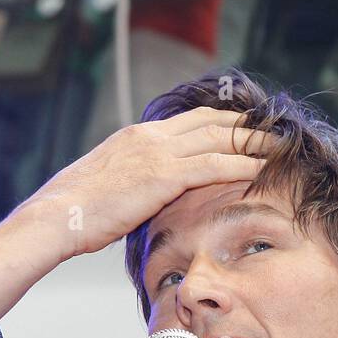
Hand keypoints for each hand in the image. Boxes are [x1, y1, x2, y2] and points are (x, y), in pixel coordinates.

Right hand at [20, 107, 277, 261]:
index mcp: (137, 137)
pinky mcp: (163, 175)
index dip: (221, 121)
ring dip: (253, 142)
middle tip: (273, 130)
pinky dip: (241, 164)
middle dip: (245, 124)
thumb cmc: (77, 213)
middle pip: (210, 121)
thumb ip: (133, 186)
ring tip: (280, 147)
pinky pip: (213, 164)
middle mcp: (150, 136)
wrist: (57, 216)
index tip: (244, 126)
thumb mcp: (109, 190)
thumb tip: (145, 202)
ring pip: (218, 138)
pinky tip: (262, 169)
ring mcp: (157, 152)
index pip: (189, 121)